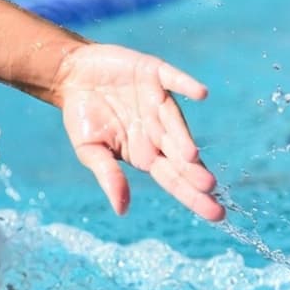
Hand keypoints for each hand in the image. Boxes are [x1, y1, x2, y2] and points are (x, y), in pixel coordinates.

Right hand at [53, 43, 224, 221]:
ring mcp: (158, 102)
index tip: (215, 214)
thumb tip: (122, 210)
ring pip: (175, 122)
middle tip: (210, 188)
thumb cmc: (82, 117)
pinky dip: (186, 85)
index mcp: (145, 153)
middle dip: (195, 172)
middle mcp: (158, 130)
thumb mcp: (90, 151)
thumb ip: (109, 176)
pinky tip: (200, 94)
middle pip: (181, 156)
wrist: (74, 76)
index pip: (173, 178)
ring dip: (183, 137)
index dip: (192, 195)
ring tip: (191, 156)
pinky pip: (173, 80)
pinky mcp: (155, 74)